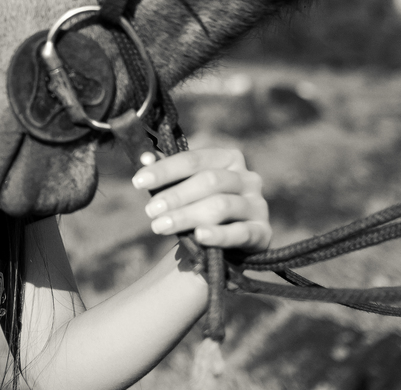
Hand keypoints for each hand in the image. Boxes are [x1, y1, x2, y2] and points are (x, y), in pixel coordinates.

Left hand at [131, 148, 270, 251]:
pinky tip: (199, 236)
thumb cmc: (200, 206)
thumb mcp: (184, 188)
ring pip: (221, 206)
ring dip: (186, 216)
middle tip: (149, 210)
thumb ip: (167, 173)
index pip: (194, 159)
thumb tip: (145, 157)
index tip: (138, 181)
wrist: (225, 243)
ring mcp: (258, 205)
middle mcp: (248, 178)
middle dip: (175, 195)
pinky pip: (240, 233)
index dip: (165, 169)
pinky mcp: (263, 232)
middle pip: (209, 181)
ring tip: (159, 226)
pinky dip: (219, 234)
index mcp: (229, 158)